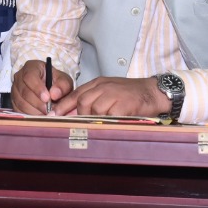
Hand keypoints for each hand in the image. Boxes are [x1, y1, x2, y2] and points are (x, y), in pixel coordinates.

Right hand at [11, 59, 73, 114]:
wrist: (50, 89)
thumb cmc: (56, 82)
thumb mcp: (64, 81)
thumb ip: (62, 85)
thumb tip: (54, 94)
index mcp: (31, 67)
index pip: (29, 77)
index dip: (37, 88)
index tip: (47, 98)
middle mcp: (19, 77)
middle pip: (24, 92)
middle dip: (38, 103)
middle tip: (49, 110)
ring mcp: (15, 90)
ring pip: (21, 103)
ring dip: (34, 111)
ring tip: (46, 115)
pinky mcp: (14, 102)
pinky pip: (19, 111)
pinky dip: (29, 116)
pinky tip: (39, 117)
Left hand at [55, 76, 170, 118]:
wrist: (153, 91)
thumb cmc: (131, 94)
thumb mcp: (110, 91)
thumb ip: (93, 99)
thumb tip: (73, 114)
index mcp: (99, 83)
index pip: (76, 93)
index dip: (63, 105)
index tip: (54, 116)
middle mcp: (104, 86)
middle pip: (83, 102)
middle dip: (81, 115)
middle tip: (85, 124)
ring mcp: (114, 94)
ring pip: (94, 110)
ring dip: (96, 120)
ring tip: (104, 123)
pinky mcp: (123, 105)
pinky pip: (109, 116)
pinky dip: (109, 122)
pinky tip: (114, 123)